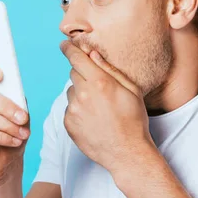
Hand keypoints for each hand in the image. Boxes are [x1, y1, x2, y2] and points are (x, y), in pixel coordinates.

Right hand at [0, 58, 29, 185]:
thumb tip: (14, 90)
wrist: (6, 162)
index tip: (0, 75)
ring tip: (22, 133)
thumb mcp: (17, 111)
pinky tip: (14, 141)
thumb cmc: (10, 132)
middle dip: (6, 106)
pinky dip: (2, 137)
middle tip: (23, 118)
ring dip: (7, 124)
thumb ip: (14, 97)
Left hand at [60, 40, 152, 173]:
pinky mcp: (68, 124)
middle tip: (98, 88)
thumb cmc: (133, 120)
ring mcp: (73, 110)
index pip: (76, 58)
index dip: (69, 49)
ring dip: (80, 94)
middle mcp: (83, 94)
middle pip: (73, 73)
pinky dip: (77, 110)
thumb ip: (109, 69)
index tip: (64, 44)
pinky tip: (93, 119)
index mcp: (99, 82)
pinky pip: (69, 109)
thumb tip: (92, 53)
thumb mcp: (130, 90)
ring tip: (98, 108)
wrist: (127, 152)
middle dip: (83, 75)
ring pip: (71, 91)